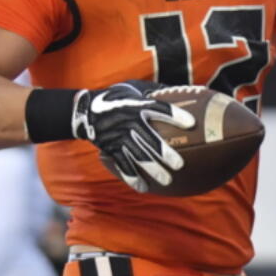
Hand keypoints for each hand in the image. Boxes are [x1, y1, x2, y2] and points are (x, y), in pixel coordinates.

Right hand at [72, 80, 194, 192]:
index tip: (192, 123)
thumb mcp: (134, 88)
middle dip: (165, 153)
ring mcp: (119, 137)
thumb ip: (155, 90)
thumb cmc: (116, 97)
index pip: (160, 109)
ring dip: (153, 169)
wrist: (84, 110)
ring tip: (167, 180)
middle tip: (180, 165)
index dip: (175, 116)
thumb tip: (181, 90)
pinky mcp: (110, 148)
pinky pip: (122, 164)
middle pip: (150, 139)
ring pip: (138, 156)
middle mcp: (129, 122)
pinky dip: (132, 177)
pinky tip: (143, 187)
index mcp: (137, 106)